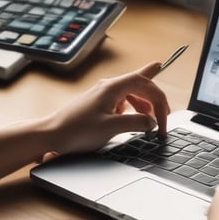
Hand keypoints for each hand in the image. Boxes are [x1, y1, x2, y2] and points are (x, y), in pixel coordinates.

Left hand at [43, 62, 170, 154]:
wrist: (52, 135)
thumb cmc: (77, 130)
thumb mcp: (111, 128)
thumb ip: (136, 123)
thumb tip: (152, 122)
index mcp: (113, 87)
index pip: (146, 84)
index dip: (159, 101)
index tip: (164, 120)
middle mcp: (109, 87)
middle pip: (141, 85)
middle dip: (156, 98)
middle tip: (166, 112)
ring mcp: (104, 94)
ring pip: (133, 92)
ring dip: (145, 104)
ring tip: (152, 117)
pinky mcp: (99, 104)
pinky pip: (123, 100)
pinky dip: (134, 108)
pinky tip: (133, 118)